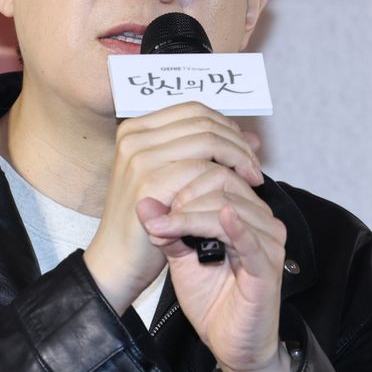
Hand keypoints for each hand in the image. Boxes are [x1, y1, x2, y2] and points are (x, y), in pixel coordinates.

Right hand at [83, 102, 262, 314]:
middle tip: (254, 166)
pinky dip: (228, 177)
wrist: (116, 261)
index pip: (193, 110)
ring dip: (238, 157)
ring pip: (208, 140)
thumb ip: (207, 154)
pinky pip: (203, 168)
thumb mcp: (176, 180)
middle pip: (202, 121)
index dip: (226, 125)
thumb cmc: (146, 223)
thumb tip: (252, 137)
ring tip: (252, 179)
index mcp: (135, 130)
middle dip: (236, 142)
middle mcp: (133, 137)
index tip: (245, 149)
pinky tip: (239, 193)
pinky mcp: (149, 181)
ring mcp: (139, 157)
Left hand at [137, 165, 289, 371]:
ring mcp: (268, 242)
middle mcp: (261, 221)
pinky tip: (218, 220)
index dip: (183, 182)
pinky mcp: (268, 267)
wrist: (229, 343)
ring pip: (230, 208)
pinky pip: (250, 240)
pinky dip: (231, 228)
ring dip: (191, 217)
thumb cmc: (212, 298)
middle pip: (224, 185)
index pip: (217, 174)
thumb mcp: (181, 257)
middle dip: (185, 198)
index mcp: (244, 212)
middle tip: (159, 220)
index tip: (155, 203)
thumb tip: (143, 201)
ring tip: (165, 231)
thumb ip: (168, 229)